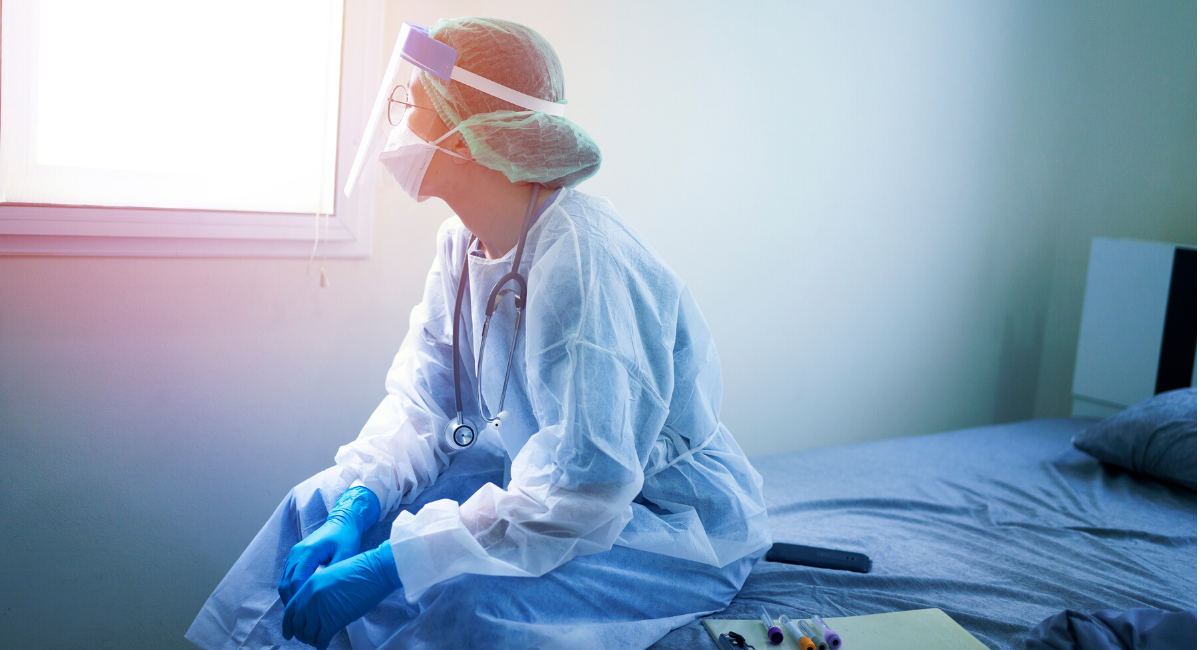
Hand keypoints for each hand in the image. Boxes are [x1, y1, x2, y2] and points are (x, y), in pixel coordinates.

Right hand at [278, 486, 380, 605]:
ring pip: (283, 581)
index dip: (298, 600)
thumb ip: (336, 572)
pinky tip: (298, 602)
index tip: (304, 615)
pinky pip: (287, 576)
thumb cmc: (346, 537)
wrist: (343, 520)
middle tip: (297, 621)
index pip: (297, 581)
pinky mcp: (295, 556)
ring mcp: (294, 554)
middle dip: (290, 603)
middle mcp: (297, 553)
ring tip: (296, 615)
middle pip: (286, 583)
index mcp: (309, 552)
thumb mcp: (346, 554)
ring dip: (288, 598)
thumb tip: (328, 595)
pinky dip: (289, 590)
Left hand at [282, 542, 402, 649]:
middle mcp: (310, 598)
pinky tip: (324, 645)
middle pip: (297, 624)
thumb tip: (316, 609)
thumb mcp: (332, 575)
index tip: (289, 633)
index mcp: (309, 585)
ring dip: (311, 640)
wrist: (376, 570)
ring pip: (307, 634)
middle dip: (300, 635)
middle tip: (306, 639)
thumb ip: (319, 591)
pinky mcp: (333, 621)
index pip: (290, 610)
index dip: (288, 624)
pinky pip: (321, 639)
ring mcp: (321, 610)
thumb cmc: (361, 570)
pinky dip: (321, 645)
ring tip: (318, 641)